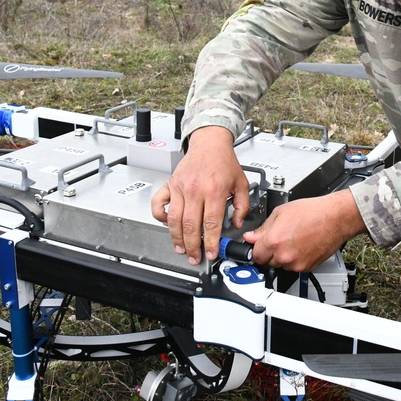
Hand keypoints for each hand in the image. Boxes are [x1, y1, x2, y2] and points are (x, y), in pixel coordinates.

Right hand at [150, 126, 248, 264]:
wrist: (210, 143)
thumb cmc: (224, 162)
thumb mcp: (241, 183)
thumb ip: (242, 206)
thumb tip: (236, 224)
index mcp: (215, 191)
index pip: (211, 223)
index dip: (211, 242)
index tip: (211, 253)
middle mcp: (195, 190)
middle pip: (191, 226)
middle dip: (193, 246)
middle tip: (195, 257)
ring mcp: (180, 188)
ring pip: (174, 219)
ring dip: (176, 238)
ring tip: (181, 249)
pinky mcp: (170, 184)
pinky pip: (158, 203)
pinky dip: (159, 216)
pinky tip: (167, 225)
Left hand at [243, 190, 366, 270]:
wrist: (335, 218)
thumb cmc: (312, 212)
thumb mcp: (281, 213)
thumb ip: (263, 228)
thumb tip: (250, 237)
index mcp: (274, 240)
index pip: (255, 255)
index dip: (257, 248)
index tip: (260, 245)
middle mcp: (284, 255)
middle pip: (267, 262)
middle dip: (269, 252)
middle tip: (280, 239)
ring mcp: (296, 264)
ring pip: (280, 266)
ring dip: (282, 257)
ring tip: (293, 240)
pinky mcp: (307, 268)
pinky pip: (294, 267)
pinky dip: (295, 260)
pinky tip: (301, 246)